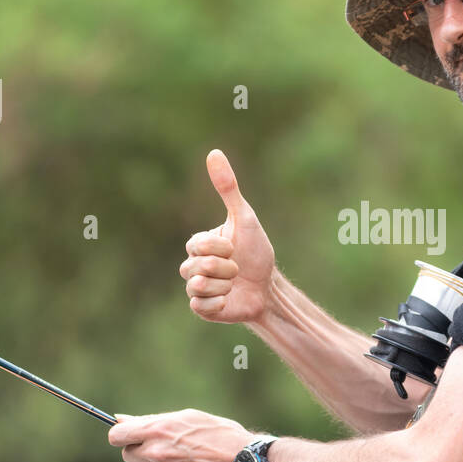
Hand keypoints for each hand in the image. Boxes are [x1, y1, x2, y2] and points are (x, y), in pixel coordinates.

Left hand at [108, 409, 250, 461]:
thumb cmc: (222, 435)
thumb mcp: (189, 418)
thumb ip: (153, 421)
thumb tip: (121, 419)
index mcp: (159, 429)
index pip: (117, 435)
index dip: (121, 435)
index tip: (129, 436)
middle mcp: (156, 452)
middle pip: (129, 454)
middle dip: (140, 451)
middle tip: (164, 448)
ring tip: (192, 460)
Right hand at [179, 149, 275, 324]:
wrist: (269, 288)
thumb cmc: (257, 252)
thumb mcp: (244, 217)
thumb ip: (228, 188)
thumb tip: (213, 152)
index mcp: (199, 244)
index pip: (197, 245)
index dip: (220, 248)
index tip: (235, 248)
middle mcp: (193, 265)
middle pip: (195, 266)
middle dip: (224, 267)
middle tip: (238, 269)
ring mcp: (196, 288)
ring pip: (198, 286)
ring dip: (224, 284)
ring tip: (234, 284)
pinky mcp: (202, 309)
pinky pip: (199, 306)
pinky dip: (219, 302)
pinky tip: (229, 298)